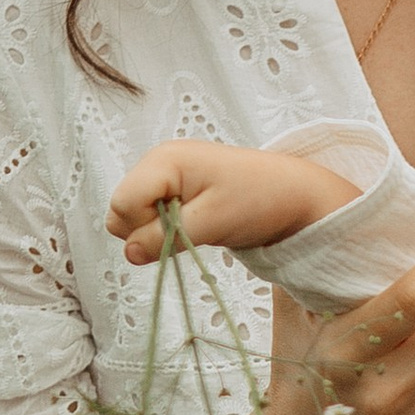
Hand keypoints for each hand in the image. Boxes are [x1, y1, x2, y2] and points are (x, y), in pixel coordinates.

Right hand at [110, 137, 351, 264]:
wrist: (294, 193)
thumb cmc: (258, 199)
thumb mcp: (212, 223)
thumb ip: (166, 238)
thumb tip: (129, 254)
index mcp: (164, 160)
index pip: (122, 204)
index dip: (142, 228)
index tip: (180, 231)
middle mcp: (158, 162)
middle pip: (121, 210)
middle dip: (146, 231)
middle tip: (191, 229)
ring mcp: (165, 175)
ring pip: (133, 216)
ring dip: (158, 231)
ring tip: (198, 225)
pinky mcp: (175, 189)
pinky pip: (152, 216)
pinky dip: (168, 227)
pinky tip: (197, 223)